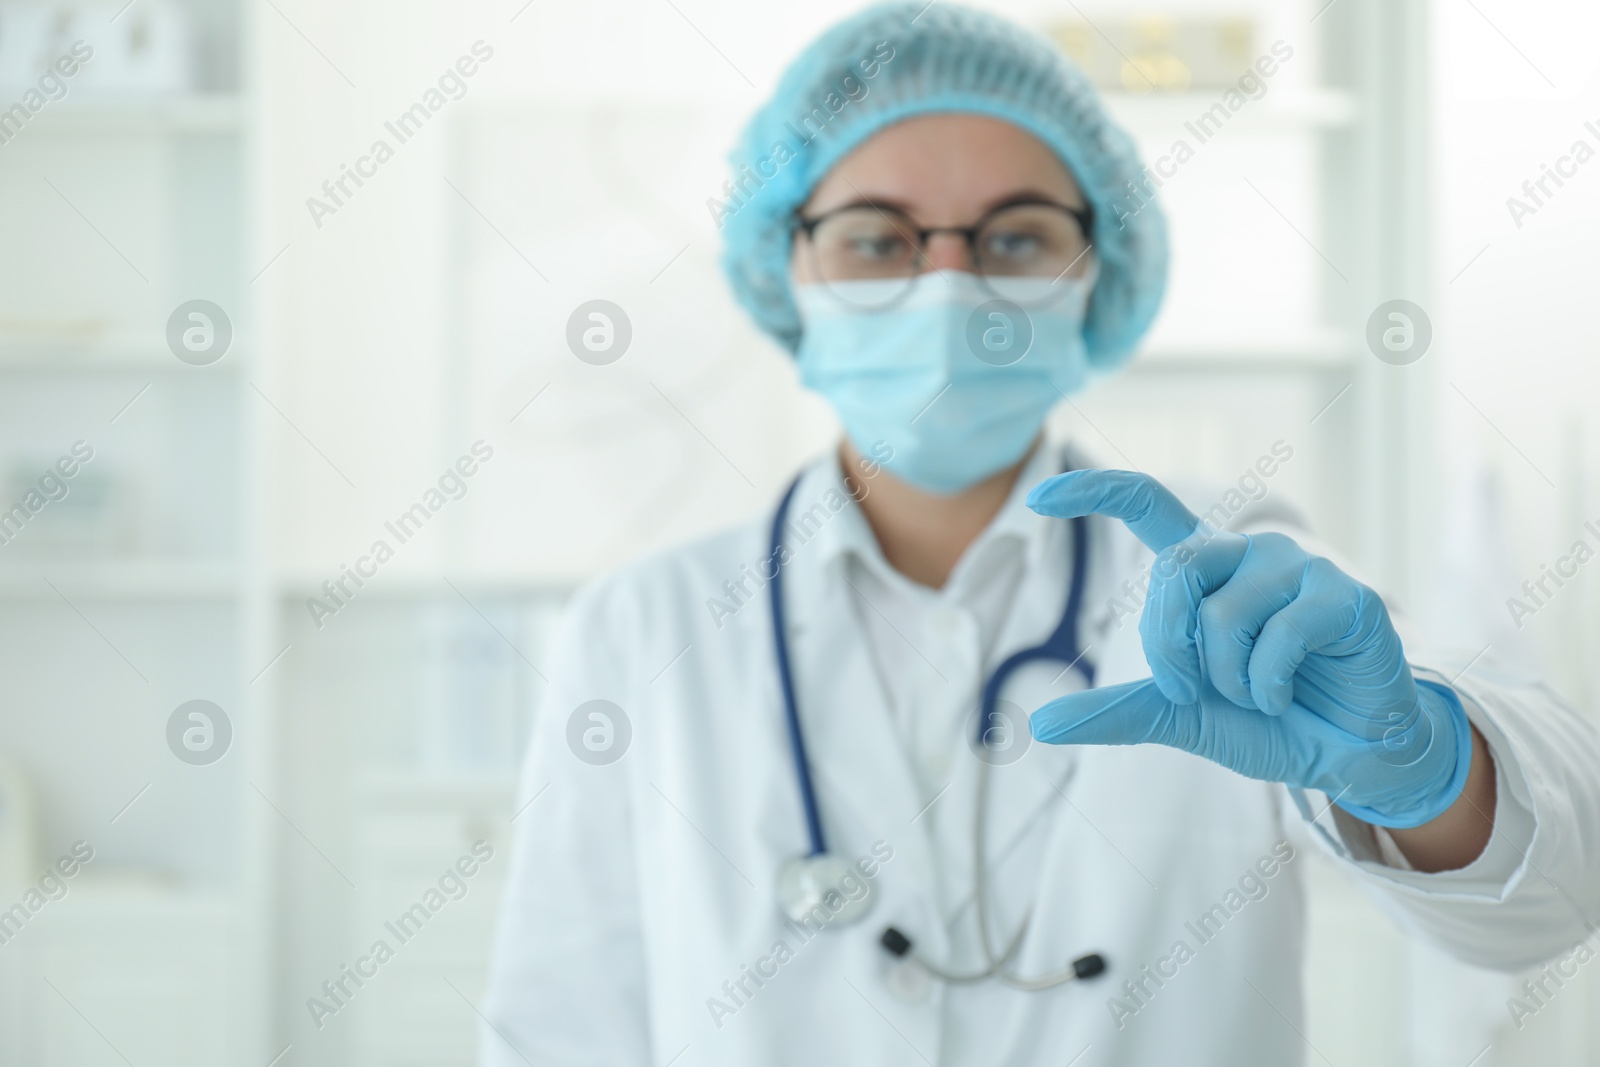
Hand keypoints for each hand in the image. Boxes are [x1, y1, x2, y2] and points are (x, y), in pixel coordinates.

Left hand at [1025, 469, 1472, 829]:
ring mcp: (1299, 568)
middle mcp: (1249, 555)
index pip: (1147, 504)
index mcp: (1206, 570)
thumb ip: (1117, 711)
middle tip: (1196, 691)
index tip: (1040, 497)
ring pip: (1222, 612)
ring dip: (1227, 677)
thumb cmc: (1270, 719)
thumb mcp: (1184, 714)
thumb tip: (1039, 723)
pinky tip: (1286, 697)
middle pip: (1176, 572)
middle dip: (1172, 647)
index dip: (1094, 492)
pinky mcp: (1343, 596)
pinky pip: (1277, 636)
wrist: (1350, 754)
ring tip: (1258, 693)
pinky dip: (1268, 685)